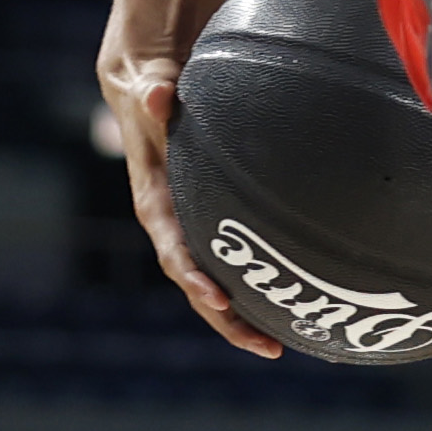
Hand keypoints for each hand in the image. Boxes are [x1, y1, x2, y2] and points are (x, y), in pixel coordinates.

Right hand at [98, 44, 283, 358]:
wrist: (145, 85)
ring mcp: (191, 224)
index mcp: (153, 198)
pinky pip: (229, 259)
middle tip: (265, 344)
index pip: (171, 247)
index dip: (193, 277)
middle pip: (194, 283)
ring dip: (240, 317)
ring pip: (212, 281)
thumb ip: (153, 91)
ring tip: (276, 345)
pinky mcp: (210, 217)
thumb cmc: (150, 86)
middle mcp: (171, 221)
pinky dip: (252, 284)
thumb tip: (159, 96)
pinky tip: (286, 304)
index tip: (219, 301)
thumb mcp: (147, 85)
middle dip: (225, 319)